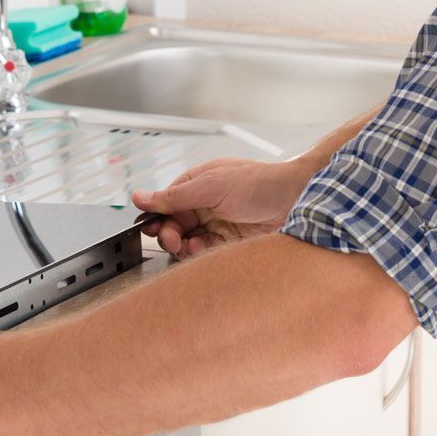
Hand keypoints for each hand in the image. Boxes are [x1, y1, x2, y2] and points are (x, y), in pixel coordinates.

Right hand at [130, 155, 314, 258]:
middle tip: (170, 239)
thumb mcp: (210, 187)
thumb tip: (140, 197)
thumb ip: (173, 196)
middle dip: (169, 233)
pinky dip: (199, 252)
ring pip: (187, 239)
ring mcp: (217, 221)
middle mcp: (205, 202)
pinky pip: (204, 249)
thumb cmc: (259, 184)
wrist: (296, 200)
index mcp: (197, 183)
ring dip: (183, 244)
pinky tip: (202, 249)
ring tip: (187, 245)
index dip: (157, 216)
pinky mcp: (229, 239)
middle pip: (174, 223)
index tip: (153, 228)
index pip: (166, 201)